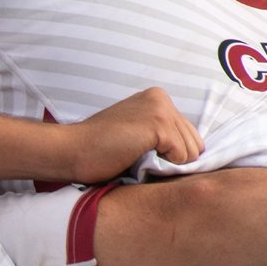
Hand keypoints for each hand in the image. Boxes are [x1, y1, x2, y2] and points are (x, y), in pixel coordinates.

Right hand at [71, 88, 202, 181]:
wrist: (71, 151)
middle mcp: (161, 98)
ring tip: (140, 161)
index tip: (145, 157)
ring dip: (169, 165)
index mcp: (156, 98)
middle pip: (195, 142)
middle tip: (143, 162)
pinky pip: (182, 158)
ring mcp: (161, 110)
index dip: (173, 154)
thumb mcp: (135, 133)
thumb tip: (193, 156)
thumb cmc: (98, 150)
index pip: (188, 133)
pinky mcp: (158, 125)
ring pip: (191, 151)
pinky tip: (139, 161)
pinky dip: (165, 168)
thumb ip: (161, 134)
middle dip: (175, 160)